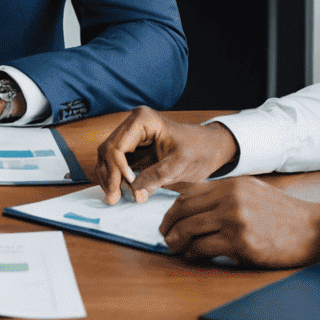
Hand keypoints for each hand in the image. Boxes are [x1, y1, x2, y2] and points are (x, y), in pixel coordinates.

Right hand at [96, 107, 238, 203]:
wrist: (210, 149)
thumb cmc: (199, 150)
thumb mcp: (180, 164)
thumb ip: (157, 177)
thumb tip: (135, 194)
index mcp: (142, 120)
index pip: (117, 146)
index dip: (117, 169)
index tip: (126, 189)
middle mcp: (133, 125)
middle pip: (108, 150)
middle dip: (109, 175)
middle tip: (113, 198)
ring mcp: (132, 137)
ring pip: (108, 157)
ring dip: (109, 177)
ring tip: (114, 197)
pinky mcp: (134, 150)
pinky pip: (117, 163)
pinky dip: (115, 177)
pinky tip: (119, 191)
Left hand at [160, 178, 319, 267]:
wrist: (314, 229)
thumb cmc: (283, 214)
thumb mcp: (253, 192)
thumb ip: (226, 195)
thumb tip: (197, 205)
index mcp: (231, 185)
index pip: (189, 193)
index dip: (173, 208)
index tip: (168, 219)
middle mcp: (230, 198)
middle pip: (184, 209)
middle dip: (169, 224)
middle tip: (165, 236)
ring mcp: (235, 220)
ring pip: (190, 229)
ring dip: (176, 240)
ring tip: (174, 247)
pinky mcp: (241, 243)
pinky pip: (204, 248)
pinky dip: (193, 253)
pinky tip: (193, 256)